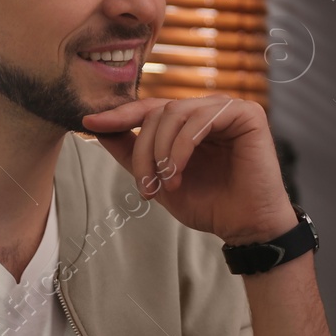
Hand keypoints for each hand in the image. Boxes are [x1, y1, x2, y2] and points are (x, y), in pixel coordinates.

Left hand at [80, 95, 295, 244]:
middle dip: (143, 151)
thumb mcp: (158, 179)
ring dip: (161, 151)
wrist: (245, 227)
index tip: (89, 124)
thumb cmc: (208, 205)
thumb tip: (97, 127)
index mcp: (188, 122)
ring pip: (174, 113)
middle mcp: (206, 110)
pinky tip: (178, 173)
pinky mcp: (246, 113)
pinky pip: (201, 118)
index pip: (148, 109)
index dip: (119, 115)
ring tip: (165, 184)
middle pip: (157, 112)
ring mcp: (227, 108)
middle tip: (145, 187)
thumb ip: (131, 153)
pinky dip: (182, 147)